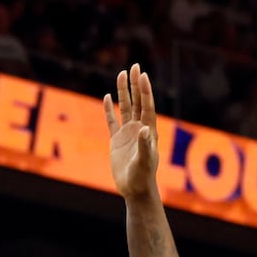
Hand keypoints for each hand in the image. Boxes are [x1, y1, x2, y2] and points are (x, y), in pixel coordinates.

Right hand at [103, 64, 159, 199]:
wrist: (135, 190)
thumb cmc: (143, 177)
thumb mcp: (145, 161)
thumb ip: (144, 145)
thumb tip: (144, 129)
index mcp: (149, 131)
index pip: (147, 106)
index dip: (145, 91)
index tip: (142, 75)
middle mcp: (139, 129)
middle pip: (137, 102)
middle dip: (135, 84)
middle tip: (134, 66)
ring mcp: (128, 133)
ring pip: (125, 108)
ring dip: (123, 92)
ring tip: (121, 74)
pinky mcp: (117, 141)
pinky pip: (112, 121)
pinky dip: (109, 110)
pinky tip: (107, 97)